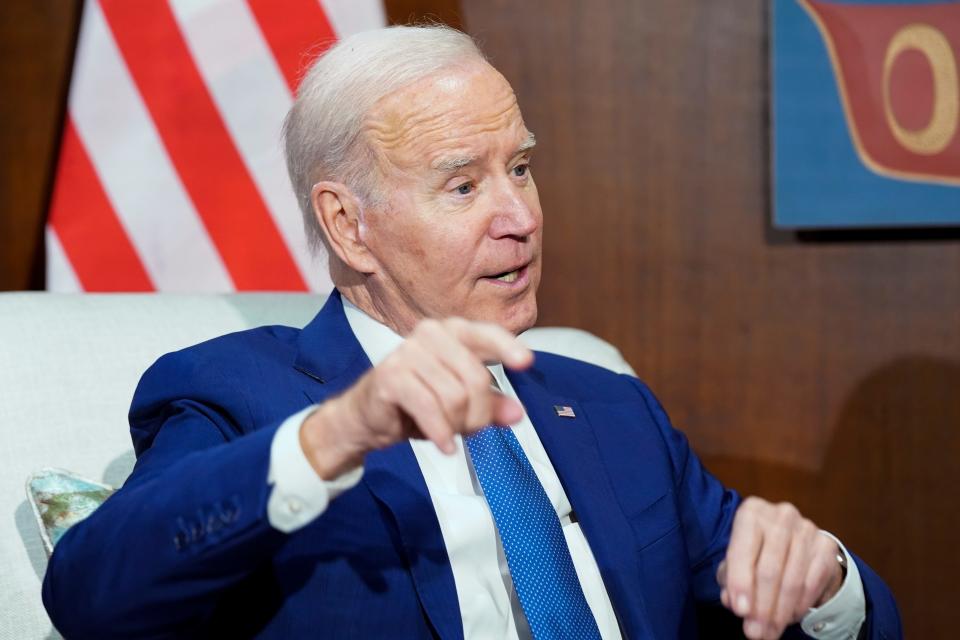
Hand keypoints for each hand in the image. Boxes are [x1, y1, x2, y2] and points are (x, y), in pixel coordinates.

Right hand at [299, 317, 532, 477]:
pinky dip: (441, 433)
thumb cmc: (418, 404)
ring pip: (455, 397)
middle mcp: (430, 334)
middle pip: (476, 379)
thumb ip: (491, 406)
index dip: (508, 348)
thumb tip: (517, 414)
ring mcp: (408, 352)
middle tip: (470, 429)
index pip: (486, 334)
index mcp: (452, 332)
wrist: (367, 418)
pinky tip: (445, 447)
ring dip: (458, 426)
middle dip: (479, 414)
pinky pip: (430, 408)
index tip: (527, 363)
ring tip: (450, 433)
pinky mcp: (391, 377)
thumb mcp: (462, 405)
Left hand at [717, 497, 844, 638]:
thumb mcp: (737, 562)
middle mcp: (781, 515)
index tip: (740, 611)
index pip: (743, 550)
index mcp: (751, 512)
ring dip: (779, 613)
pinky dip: (799, 605)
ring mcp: (807, 529)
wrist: (795, 543)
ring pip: (792, 580)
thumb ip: (730, 580)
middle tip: (755, 633)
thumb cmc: (756, 553)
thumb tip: (732, 601)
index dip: (740, 583)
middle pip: (769, 569)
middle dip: (761, 607)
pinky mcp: (826, 546)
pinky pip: (812, 583)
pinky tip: (789, 617)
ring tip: (769, 632)